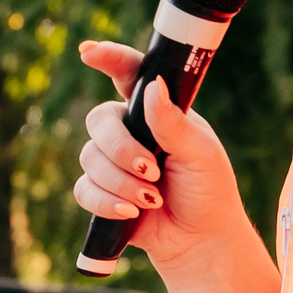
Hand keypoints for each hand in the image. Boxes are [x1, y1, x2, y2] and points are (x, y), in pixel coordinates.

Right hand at [75, 42, 254, 276]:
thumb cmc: (208, 191)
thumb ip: (174, 123)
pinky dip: (107, 202)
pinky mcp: (101, 193)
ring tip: (151, 199)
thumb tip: (153, 87)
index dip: (108, 58)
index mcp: (156, 111)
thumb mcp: (201, 153)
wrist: (199, 240)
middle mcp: (130, 131)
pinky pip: (84, 189)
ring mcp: (113, 162)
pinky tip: (131, 212)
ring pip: (90, 158)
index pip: (128, 74)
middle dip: (120, 149)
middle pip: (99, 121)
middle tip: (151, 171)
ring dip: (121, 182)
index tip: (89, 52)